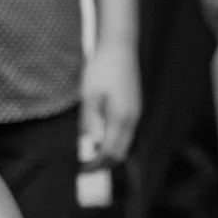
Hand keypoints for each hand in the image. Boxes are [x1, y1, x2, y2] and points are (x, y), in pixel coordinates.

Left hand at [81, 36, 139, 167]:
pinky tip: (100, 137)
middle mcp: (132, 118)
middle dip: (105, 164)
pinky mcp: (134, 106)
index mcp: (121, 118)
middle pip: (121, 152)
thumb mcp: (90, 95)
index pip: (111, 152)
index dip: (96, 165)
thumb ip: (91, 122)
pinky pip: (126, 132)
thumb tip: (93, 145)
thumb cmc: (101, 70)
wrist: (119, 47)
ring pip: (125, 143)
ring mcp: (135, 112)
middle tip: (85, 168)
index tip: (81, 170)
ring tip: (90, 155)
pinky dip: (114, 141)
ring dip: (109, 153)